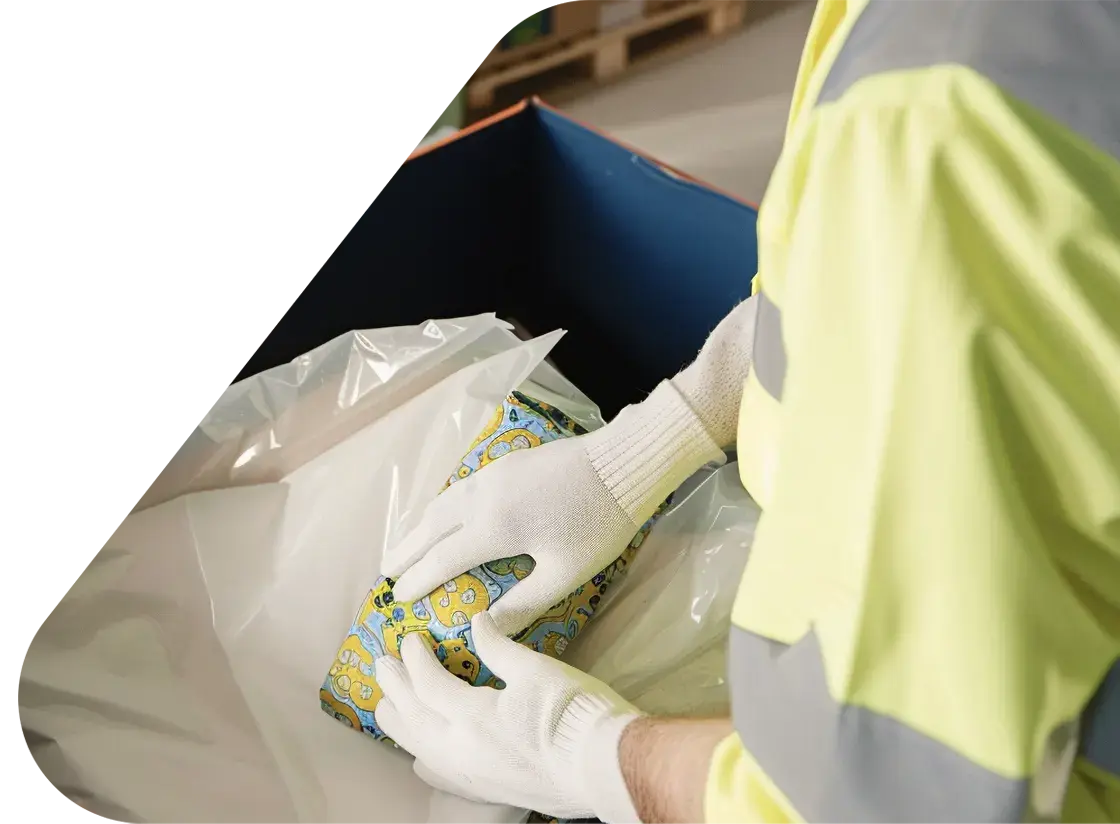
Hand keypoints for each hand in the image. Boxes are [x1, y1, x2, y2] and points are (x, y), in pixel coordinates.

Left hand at [374, 611, 643, 822]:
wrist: (605, 767)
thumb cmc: (574, 713)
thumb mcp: (537, 669)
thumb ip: (499, 647)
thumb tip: (478, 621)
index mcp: (473, 716)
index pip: (429, 684)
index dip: (414, 660)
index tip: (408, 640)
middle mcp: (463, 750)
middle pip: (415, 718)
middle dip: (395, 689)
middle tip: (379, 666)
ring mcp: (473, 775)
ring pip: (422, 750)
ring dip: (400, 725)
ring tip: (386, 708)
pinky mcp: (488, 790)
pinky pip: (442, 776)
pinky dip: (424, 761)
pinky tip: (419, 758)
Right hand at [382, 382, 723, 635]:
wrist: (620, 464)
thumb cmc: (598, 524)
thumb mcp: (565, 573)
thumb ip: (524, 603)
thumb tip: (487, 627)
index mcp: (494, 529)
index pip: (443, 560)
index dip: (419, 581)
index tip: (399, 598)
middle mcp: (482, 499)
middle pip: (431, 528)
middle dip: (406, 551)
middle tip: (385, 573)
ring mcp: (491, 476)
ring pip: (442, 503)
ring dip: (420, 526)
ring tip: (405, 544)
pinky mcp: (504, 463)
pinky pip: (458, 488)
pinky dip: (440, 506)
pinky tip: (444, 513)